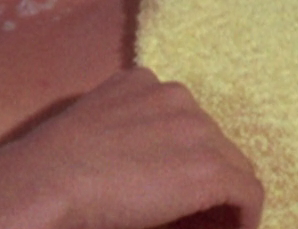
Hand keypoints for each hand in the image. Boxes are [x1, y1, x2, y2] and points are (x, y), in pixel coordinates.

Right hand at [0, 68, 263, 228]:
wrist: (50, 181)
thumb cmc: (54, 166)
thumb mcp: (93, 131)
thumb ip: (126, 134)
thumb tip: (143, 172)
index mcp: (143, 83)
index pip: (183, 120)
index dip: (184, 158)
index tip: (175, 189)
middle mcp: (176, 96)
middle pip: (212, 141)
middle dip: (206, 176)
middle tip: (195, 213)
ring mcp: (198, 129)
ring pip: (232, 165)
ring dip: (221, 195)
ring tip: (207, 223)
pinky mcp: (210, 169)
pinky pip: (247, 192)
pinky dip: (244, 216)